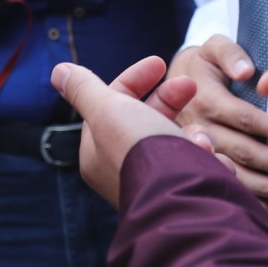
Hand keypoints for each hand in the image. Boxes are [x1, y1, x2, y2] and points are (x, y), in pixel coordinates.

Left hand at [52, 55, 206, 208]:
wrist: (183, 202)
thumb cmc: (141, 151)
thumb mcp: (108, 111)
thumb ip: (86, 90)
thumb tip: (59, 71)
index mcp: (99, 153)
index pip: (113, 105)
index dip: (134, 79)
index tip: (159, 63)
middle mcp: (124, 170)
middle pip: (147, 120)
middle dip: (170, 100)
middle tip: (190, 85)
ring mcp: (157, 183)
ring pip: (178, 142)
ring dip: (193, 134)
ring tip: (201, 143)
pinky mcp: (186, 193)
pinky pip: (198, 165)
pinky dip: (206, 159)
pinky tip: (209, 161)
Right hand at [167, 34, 267, 204]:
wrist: (173, 81)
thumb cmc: (205, 63)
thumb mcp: (213, 47)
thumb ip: (229, 53)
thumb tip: (247, 72)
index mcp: (205, 99)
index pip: (245, 118)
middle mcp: (198, 127)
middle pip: (241, 150)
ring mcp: (197, 149)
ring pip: (232, 171)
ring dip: (264, 186)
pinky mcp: (197, 163)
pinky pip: (222, 182)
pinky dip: (245, 197)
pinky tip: (267, 210)